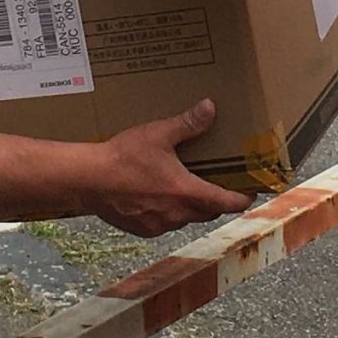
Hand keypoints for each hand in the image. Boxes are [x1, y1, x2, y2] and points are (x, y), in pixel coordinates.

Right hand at [85, 100, 254, 236]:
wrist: (87, 180)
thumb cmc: (122, 157)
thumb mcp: (158, 134)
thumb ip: (188, 124)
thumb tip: (210, 107)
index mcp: (187, 192)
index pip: (227, 203)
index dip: (242, 198)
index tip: (250, 193)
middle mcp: (177, 214)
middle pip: (209, 212)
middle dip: (215, 201)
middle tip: (216, 185)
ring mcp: (160, 225)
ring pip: (186, 218)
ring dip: (189, 206)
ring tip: (182, 188)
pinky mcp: (143, 230)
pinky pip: (164, 223)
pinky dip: (167, 213)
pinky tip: (156, 197)